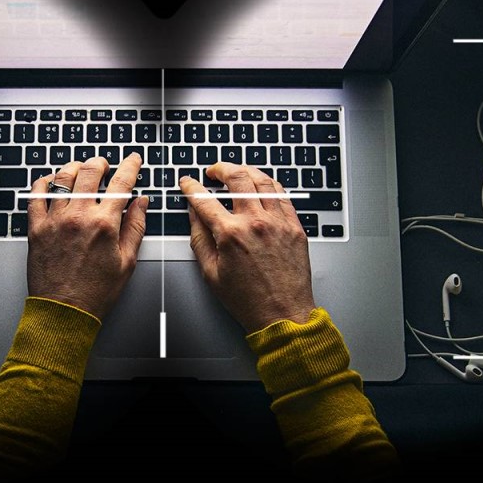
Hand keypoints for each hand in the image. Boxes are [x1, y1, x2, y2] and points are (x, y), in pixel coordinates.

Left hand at [26, 153, 147, 318]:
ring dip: (74, 167)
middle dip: (100, 162)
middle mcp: (78, 217)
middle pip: (89, 171)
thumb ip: (136, 227)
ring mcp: (54, 220)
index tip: (133, 160)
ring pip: (62, 177)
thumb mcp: (127, 261)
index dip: (130, 166)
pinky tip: (50, 182)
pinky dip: (43, 183)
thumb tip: (141, 203)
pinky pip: (35, 195)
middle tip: (104, 164)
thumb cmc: (95, 292)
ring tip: (79, 169)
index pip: (121, 183)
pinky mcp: (36, 228)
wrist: (64, 312)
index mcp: (104, 224)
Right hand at [179, 163, 314, 332]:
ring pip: (263, 180)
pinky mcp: (295, 227)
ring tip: (237, 172)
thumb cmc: (247, 300)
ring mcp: (279, 222)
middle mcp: (256, 222)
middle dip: (221, 168)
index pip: (205, 200)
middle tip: (214, 171)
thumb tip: (194, 214)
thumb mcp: (211, 272)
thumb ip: (199, 237)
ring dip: (247, 171)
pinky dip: (269, 185)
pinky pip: (283, 195)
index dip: (192, 187)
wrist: (282, 315)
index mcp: (231, 235)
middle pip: (237, 178)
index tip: (188, 183)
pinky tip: (262, 186)